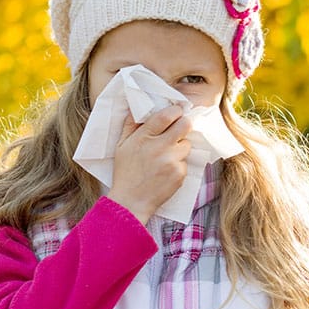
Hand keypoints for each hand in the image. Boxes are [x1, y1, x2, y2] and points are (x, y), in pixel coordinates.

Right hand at [106, 105, 191, 223]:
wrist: (131, 201)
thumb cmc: (126, 172)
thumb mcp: (121, 146)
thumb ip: (130, 124)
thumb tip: (137, 107)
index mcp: (144, 137)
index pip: (167, 115)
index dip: (175, 111)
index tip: (177, 111)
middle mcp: (159, 147)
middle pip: (185, 125)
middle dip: (184, 123)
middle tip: (180, 128)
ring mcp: (171, 161)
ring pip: (187, 144)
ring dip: (180, 147)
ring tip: (167, 156)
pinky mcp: (179, 173)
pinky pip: (185, 162)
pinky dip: (178, 164)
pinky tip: (166, 171)